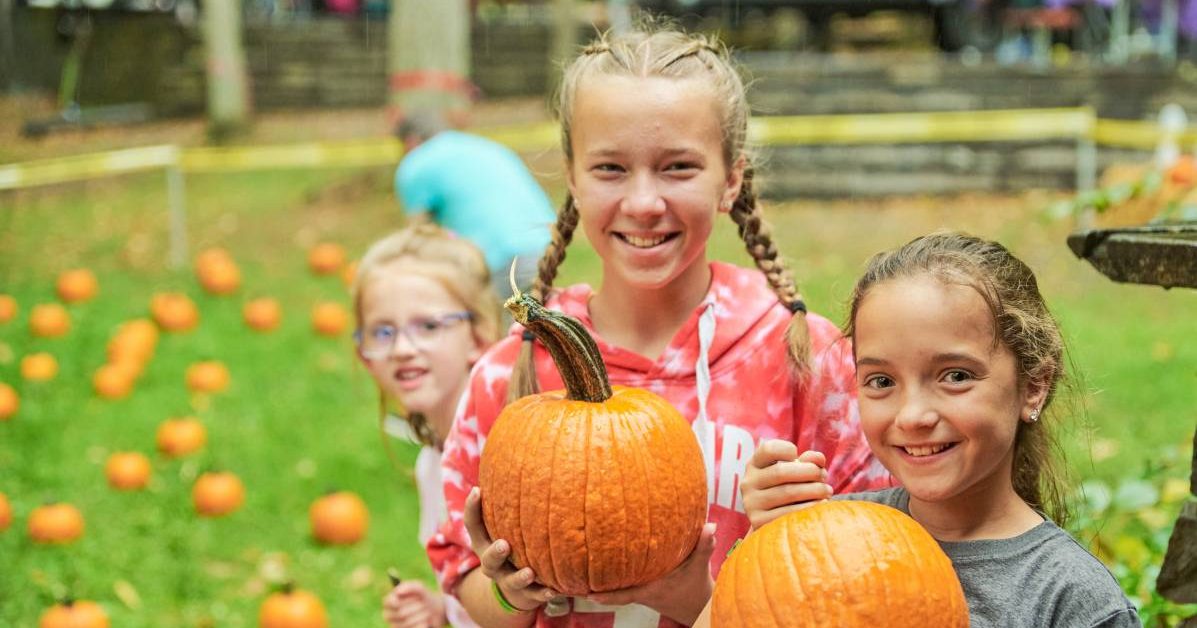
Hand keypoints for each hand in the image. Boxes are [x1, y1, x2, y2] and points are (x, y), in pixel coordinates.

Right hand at [382, 581, 445, 627]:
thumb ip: (409, 587)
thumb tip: (398, 592)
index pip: (388, 602)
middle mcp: (389, 615)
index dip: (404, 600)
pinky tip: (425, 621)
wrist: (433, 610)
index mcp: (389, 602)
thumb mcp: (419, 588)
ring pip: (407, 623)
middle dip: (417, 607)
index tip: (416, 598)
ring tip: (427, 612)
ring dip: (422, 616)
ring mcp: (395, 626)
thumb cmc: (421, 597)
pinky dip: (422, 624)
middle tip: (424, 604)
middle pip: (401, 613)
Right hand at [464, 486, 558, 611]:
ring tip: (530, 572)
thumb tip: (526, 451)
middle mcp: (493, 562)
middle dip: (494, 552)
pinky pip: (534, 596)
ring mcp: (508, 579)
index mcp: (486, 541)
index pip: (473, 525)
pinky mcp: (526, 594)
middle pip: (487, 558)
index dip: (472, 509)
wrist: (519, 586)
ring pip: (510, 580)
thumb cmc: (516, 541)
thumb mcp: (509, 521)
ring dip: (519, 576)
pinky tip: (555, 590)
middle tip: (504, 544)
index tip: (478, 490)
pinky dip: (543, 593)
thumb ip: (514, 497)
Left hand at [586, 522, 717, 624]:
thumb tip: (710, 525)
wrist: (698, 605)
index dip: (607, 595)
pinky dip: (609, 580)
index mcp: (651, 588)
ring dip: (598, 582)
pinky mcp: (640, 589)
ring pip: (615, 588)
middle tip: (571, 577)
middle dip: (593, 586)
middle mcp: (641, 592)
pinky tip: (596, 568)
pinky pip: (621, 586)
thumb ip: (704, 545)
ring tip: (576, 571)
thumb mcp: (700, 565)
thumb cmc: (696, 585)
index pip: (625, 594)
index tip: (588, 594)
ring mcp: (639, 592)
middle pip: (613, 592)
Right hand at [740, 440, 831, 529]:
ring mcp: (751, 503)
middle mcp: (748, 482)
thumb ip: (808, 461)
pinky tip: (821, 505)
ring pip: (787, 492)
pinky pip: (789, 513)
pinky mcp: (758, 521)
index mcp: (755, 465)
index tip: (799, 457)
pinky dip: (810, 507)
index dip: (787, 449)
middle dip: (809, 472)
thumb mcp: (796, 472)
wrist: (776, 523)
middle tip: (824, 476)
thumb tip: (818, 459)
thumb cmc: (789, 490)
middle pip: (780, 471)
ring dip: (814, 490)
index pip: (768, 449)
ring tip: (827, 491)